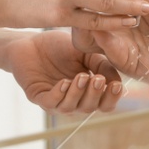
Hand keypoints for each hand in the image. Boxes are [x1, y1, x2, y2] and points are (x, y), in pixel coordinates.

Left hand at [5, 31, 124, 113]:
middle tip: (97, 79)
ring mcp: (55, 100)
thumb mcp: (85, 53)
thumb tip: (117, 81)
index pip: (104, 104)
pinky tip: (64, 82)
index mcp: (87, 92)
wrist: (30, 40)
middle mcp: (73, 100)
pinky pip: (50, 102)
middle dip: (95, 94)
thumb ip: (102, 65)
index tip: (116, 85)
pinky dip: (58, 94)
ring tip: (81, 77)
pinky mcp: (38, 97)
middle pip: (89, 108)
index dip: (112, 98)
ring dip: (78, 93)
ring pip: (70, 107)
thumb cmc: (59, 47)